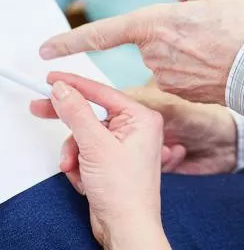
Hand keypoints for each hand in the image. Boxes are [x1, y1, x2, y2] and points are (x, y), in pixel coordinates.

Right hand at [34, 87, 237, 176]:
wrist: (127, 227)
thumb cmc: (125, 190)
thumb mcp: (95, 146)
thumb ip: (77, 114)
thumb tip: (64, 90)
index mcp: (141, 117)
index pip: (102, 92)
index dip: (75, 84)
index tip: (53, 78)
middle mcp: (136, 128)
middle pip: (92, 115)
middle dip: (70, 126)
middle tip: (40, 109)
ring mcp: (124, 145)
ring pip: (85, 137)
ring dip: (74, 154)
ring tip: (75, 169)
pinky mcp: (113, 161)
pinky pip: (86, 153)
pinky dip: (79, 166)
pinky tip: (84, 180)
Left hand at [40, 0, 243, 104]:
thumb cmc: (238, 24)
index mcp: (156, 23)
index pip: (104, 32)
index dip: (71, 41)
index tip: (45, 49)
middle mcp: (153, 52)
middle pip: (146, 40)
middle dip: (166, 33)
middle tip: (204, 27)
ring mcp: (164, 75)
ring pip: (161, 57)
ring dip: (179, 50)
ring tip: (214, 44)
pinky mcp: (176, 92)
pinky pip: (174, 74)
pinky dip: (188, 66)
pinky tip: (213, 61)